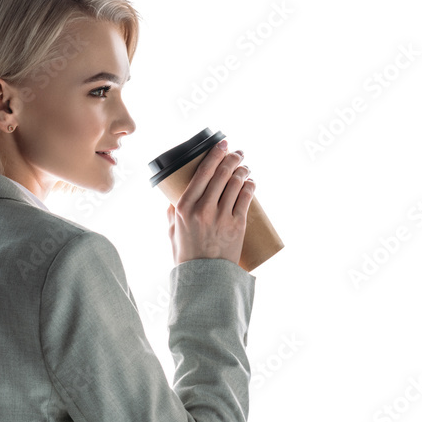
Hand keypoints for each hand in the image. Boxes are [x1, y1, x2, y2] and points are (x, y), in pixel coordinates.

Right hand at [167, 141, 254, 266]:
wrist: (204, 277)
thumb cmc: (186, 254)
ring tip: (244, 166)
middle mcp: (202, 209)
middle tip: (237, 152)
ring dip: (243, 170)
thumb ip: (171, 214)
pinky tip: (250, 181)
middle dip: (232, 157)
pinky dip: (250, 185)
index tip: (222, 144)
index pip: (202, 172)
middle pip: (222, 173)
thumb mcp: (171, 231)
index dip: (215, 154)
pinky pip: (246, 197)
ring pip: (236, 183)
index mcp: (183, 207)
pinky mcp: (236, 225)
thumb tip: (173, 199)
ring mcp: (221, 217)